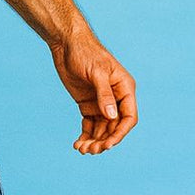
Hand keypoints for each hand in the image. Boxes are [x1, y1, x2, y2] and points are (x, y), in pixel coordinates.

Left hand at [49, 29, 137, 153]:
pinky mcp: (87, 105)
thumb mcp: (96, 72)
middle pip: (114, 127)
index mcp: (125, 88)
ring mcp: (101, 102)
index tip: (108, 144)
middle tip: (90, 150)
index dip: (120, 133)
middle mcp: (115, 98)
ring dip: (94, 141)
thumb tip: (112, 116)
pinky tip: (77, 144)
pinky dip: (85, 135)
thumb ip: (104, 94)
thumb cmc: (85, 52)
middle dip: (104, 140)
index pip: (129, 117)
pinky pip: (90, 125)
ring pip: (102, 129)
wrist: (66, 44)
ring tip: (82, 149)